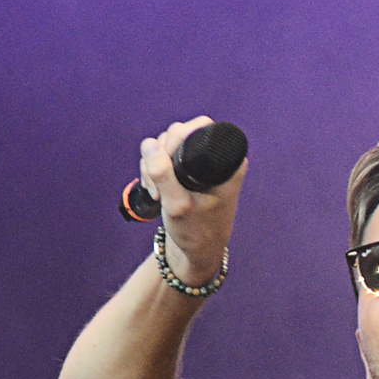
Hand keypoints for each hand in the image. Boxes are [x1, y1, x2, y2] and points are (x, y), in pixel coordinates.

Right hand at [138, 114, 239, 281]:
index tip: (165, 166)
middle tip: (158, 186)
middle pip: (179, 133)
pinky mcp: (187, 169)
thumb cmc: (196, 231)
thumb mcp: (177, 206)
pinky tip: (156, 191)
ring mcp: (201, 162)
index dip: (175, 140)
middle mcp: (217, 157)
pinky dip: (152, 170)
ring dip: (153, 164)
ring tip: (158, 192)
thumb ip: (163, 175)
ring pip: (167, 144)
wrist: (198, 251)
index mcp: (228, 161)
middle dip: (159, 155)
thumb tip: (149, 144)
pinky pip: (163, 156)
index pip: (198, 128)